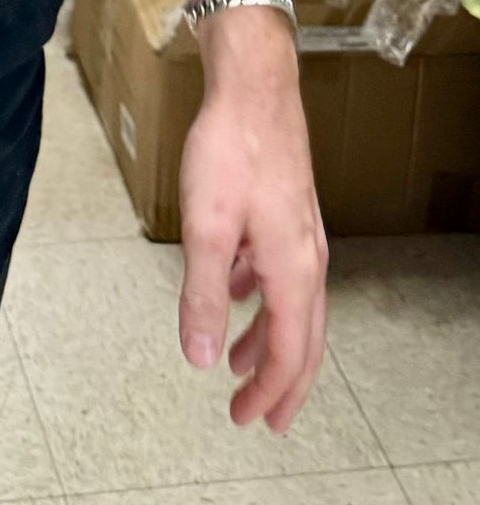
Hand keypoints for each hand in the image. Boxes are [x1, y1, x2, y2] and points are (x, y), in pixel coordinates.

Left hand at [178, 11, 327, 432]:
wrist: (253, 85)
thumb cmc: (232, 149)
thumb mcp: (207, 228)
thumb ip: (202, 295)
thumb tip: (198, 357)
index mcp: (293, 269)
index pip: (290, 352)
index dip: (269, 392)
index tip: (246, 419)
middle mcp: (307, 257)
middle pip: (302, 337)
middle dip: (280, 381)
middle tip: (258, 415)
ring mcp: (299, 232)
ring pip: (291, 305)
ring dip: (267, 339)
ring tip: (237, 362)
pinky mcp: (285, 210)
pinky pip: (278, 271)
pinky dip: (258, 295)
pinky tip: (233, 289)